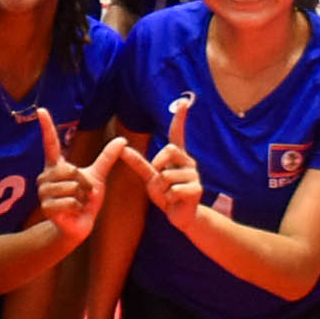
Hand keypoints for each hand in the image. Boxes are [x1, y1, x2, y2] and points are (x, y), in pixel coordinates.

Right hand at [33, 106, 121, 245]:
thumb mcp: (98, 176)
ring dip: (82, 197)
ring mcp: (44, 192)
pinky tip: (74, 211)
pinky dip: (78, 208)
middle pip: (72, 170)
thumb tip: (123, 139)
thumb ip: (107, 158)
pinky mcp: (46, 207)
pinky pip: (70, 201)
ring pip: (71, 187)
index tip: (41, 110)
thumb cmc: (85, 200)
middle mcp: (46, 176)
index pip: (50, 142)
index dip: (47, 126)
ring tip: (78, 202)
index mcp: (57, 166)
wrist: (78, 226)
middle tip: (83, 193)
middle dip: (85, 184)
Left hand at [117, 98, 202, 226]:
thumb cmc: (166, 195)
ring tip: (169, 195)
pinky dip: (168, 198)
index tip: (184, 101)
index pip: (177, 134)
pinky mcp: (197, 189)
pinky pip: (173, 190)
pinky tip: (175, 201)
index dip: (180, 118)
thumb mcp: (150, 178)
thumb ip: (139, 164)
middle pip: (168, 150)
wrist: (181, 216)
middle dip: (157, 165)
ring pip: (167, 175)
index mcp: (177, 157)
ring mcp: (194, 175)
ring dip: (161, 189)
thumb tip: (122, 148)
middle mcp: (188, 162)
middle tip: (160, 181)